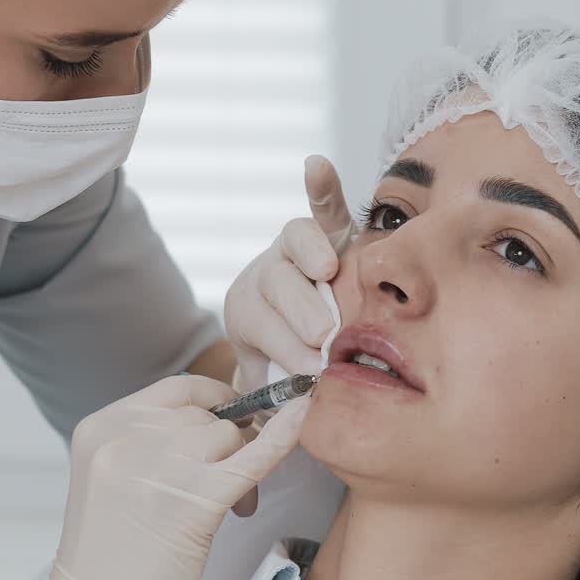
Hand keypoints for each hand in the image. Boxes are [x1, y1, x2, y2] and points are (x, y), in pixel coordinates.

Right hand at [0, 374, 309, 579]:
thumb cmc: (111, 558)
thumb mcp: (113, 478)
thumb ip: (151, 440)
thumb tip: (222, 415)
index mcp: (100, 427)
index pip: (175, 388)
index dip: (213, 397)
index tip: (232, 414)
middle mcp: (125, 438)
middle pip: (205, 414)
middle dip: (229, 442)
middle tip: (231, 483)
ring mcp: (159, 464)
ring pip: (229, 436)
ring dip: (241, 465)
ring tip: (233, 506)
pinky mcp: (195, 498)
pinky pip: (254, 456)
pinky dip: (282, 438)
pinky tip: (300, 418)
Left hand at [225, 155, 354, 388]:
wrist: (305, 345)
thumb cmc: (295, 372)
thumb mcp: (282, 390)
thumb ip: (288, 395)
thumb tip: (303, 413)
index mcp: (248, 313)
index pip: (259, 320)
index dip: (281, 342)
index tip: (308, 370)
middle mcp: (268, 275)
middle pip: (277, 282)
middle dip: (300, 309)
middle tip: (322, 336)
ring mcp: (297, 251)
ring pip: (300, 245)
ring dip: (312, 256)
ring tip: (327, 274)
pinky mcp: (331, 234)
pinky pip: (326, 209)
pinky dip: (322, 188)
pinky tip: (315, 166)